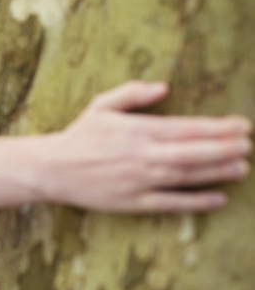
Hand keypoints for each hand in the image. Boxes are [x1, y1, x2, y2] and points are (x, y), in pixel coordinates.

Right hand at [41, 81, 251, 212]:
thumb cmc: (80, 135)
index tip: (241, 125)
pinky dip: (197, 201)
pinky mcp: (134, 202)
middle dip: (225, 148)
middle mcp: (142, 155)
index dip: (216, 127)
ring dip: (218, 172)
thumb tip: (165, 86)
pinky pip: (172, 203)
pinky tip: (219, 198)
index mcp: (136, 129)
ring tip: (243, 167)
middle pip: (193, 152)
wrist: (54, 168)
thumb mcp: (101, 105)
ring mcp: (139, 180)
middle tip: (249, 144)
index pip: (185, 127)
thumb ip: (133, 93)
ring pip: (187, 176)